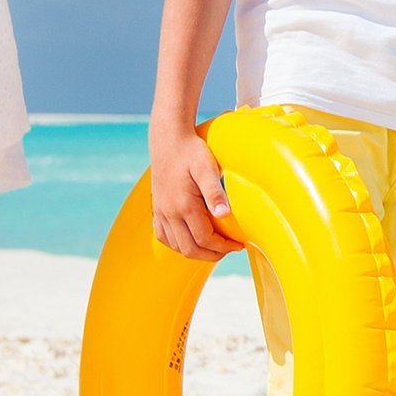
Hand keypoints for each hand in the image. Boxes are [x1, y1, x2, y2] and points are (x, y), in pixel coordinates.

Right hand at [149, 123, 242, 260]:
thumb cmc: (191, 152)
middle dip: (212, 255)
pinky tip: (191, 239)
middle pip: (190, 249)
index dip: (223, 247)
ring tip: (215, 247)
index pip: (205, 239)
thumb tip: (224, 214)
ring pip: (176, 246)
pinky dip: (178, 244)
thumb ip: (214, 191)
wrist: (168, 140)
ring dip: (196, 252)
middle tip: (229, 250)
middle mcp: (169, 213)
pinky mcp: (157, 209)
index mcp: (184, 205)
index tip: (238, 245)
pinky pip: (164, 237)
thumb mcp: (207, 167)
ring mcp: (161, 212)